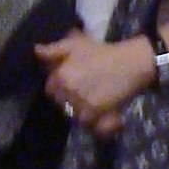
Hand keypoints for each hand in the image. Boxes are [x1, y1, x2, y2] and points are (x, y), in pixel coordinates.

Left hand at [36, 33, 153, 138]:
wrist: (132, 63)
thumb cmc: (103, 51)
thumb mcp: (77, 44)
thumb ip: (54, 49)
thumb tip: (36, 51)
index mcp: (61, 76)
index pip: (50, 90)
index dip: (59, 87)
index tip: (72, 82)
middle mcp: (69, 92)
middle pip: (62, 104)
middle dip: (69, 99)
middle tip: (84, 90)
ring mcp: (82, 105)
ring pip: (74, 115)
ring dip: (81, 111)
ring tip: (93, 100)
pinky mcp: (97, 115)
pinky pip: (88, 124)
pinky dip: (93, 123)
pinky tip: (101, 113)